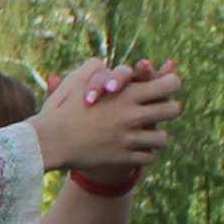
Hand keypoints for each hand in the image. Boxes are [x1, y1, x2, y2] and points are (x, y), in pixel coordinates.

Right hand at [29, 58, 182, 182]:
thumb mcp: (78, 81)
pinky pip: (149, 157)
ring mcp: (130, 138)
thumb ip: (96, 69)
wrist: (49, 142)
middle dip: (167, 109)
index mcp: (127, 93)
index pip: (169, 84)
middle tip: (156, 111)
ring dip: (154, 136)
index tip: (163, 87)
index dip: (170, 83)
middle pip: (174, 110)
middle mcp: (133, 115)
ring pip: (163, 138)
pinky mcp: (124, 158)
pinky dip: (143, 154)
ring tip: (144, 134)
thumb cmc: (61, 109)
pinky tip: (132, 150)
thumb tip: (105, 65)